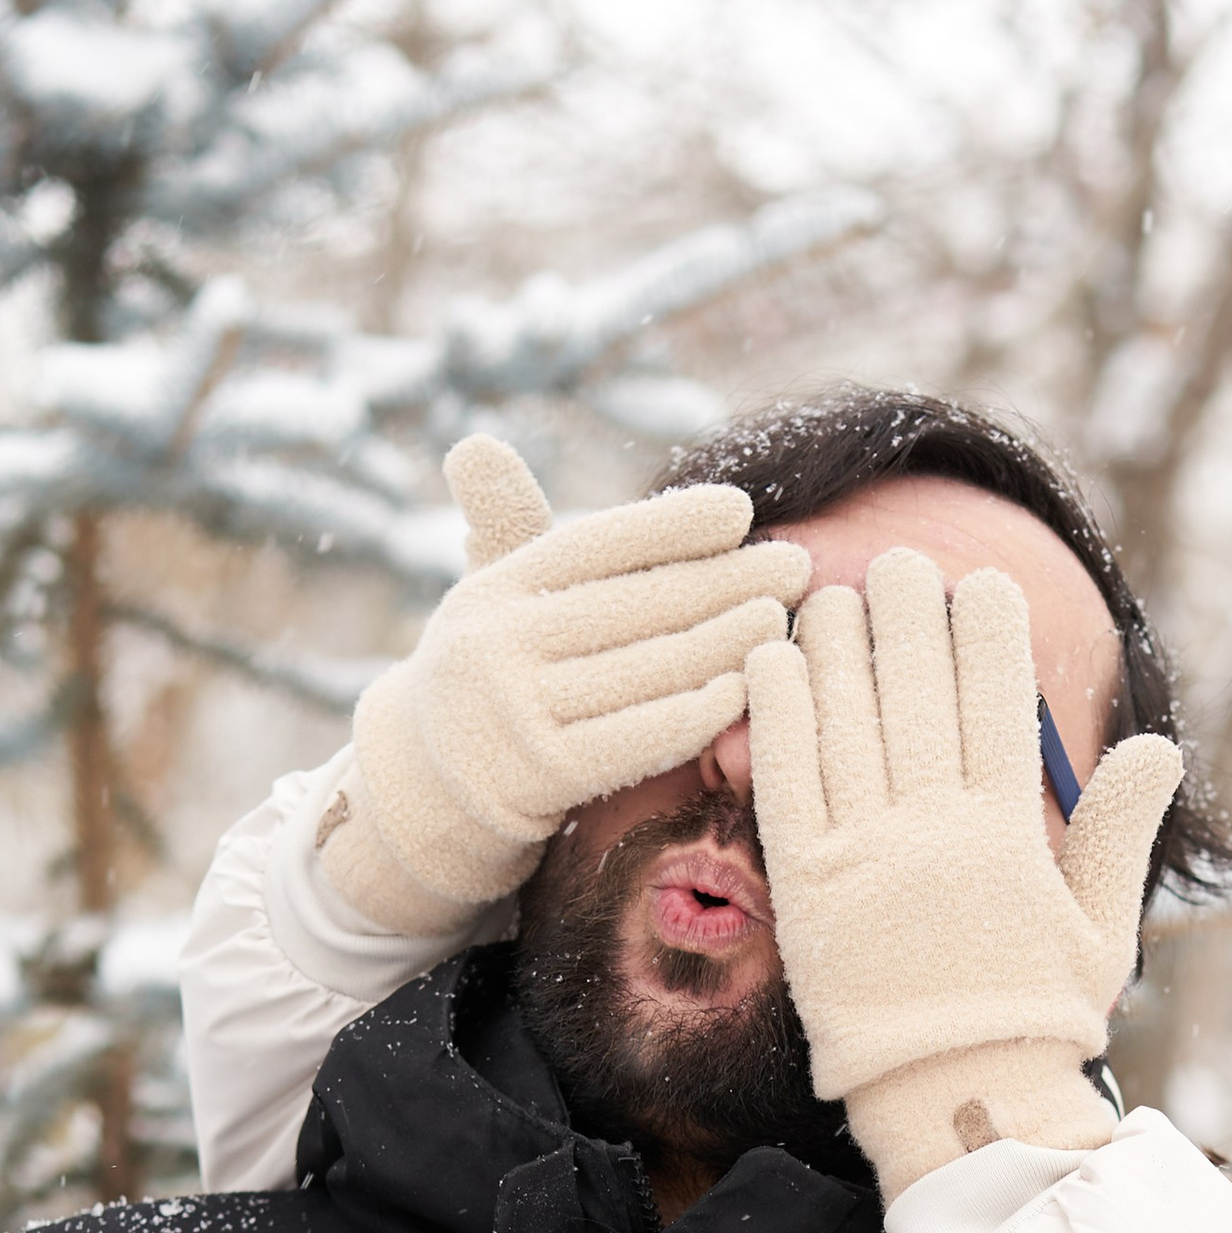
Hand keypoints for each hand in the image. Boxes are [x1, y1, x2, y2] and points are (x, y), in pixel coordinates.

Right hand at [321, 437, 808, 932]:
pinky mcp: (543, 776)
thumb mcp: (486, 598)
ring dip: (727, 641)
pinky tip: (746, 688)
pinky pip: (638, 739)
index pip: (595, 544)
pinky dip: (697, 712)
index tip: (740, 510)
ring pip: (645, 670)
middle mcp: (496, 645)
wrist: (434, 789)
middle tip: (797, 564)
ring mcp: (517, 713)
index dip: (670, 525)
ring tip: (783, 618)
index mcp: (495, 588)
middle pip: (634, 605)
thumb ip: (505, 525)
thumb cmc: (495, 672)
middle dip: (726, 581)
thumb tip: (477, 443)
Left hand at [743, 546, 1178, 1194]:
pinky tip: (770, 658)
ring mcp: (866, 858)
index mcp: (1008, 834)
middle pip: (916, 691)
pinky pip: (785, 779)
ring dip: (836, 644)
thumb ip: (1119, 831)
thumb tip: (1160, 747)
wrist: (960, 1107)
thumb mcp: (1101, 928)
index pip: (997, 703)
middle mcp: (935, 832)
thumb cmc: (1037, 1020)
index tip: (977, 585)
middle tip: (896, 561)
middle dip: (907, 614)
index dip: (985, 635)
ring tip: (829, 593)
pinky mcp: (807, 891)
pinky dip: (777, 712)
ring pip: (846, 719)